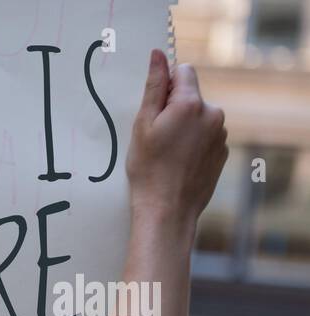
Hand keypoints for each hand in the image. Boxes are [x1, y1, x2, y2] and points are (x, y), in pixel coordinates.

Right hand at [126, 50, 228, 228]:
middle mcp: (213, 114)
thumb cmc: (148, 169)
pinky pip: (206, 137)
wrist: (167, 210)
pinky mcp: (223, 151)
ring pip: (199, 118)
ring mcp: (221, 134)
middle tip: (157, 138)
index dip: (166, 86)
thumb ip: (154, 86)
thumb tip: (158, 55)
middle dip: (175, 110)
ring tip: (168, 154)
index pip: (184, 71)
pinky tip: (179, 163)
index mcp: (191, 104)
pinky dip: (193, 144)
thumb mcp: (143, 125)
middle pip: (191, 96)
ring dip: (184, 128)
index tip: (155, 109)